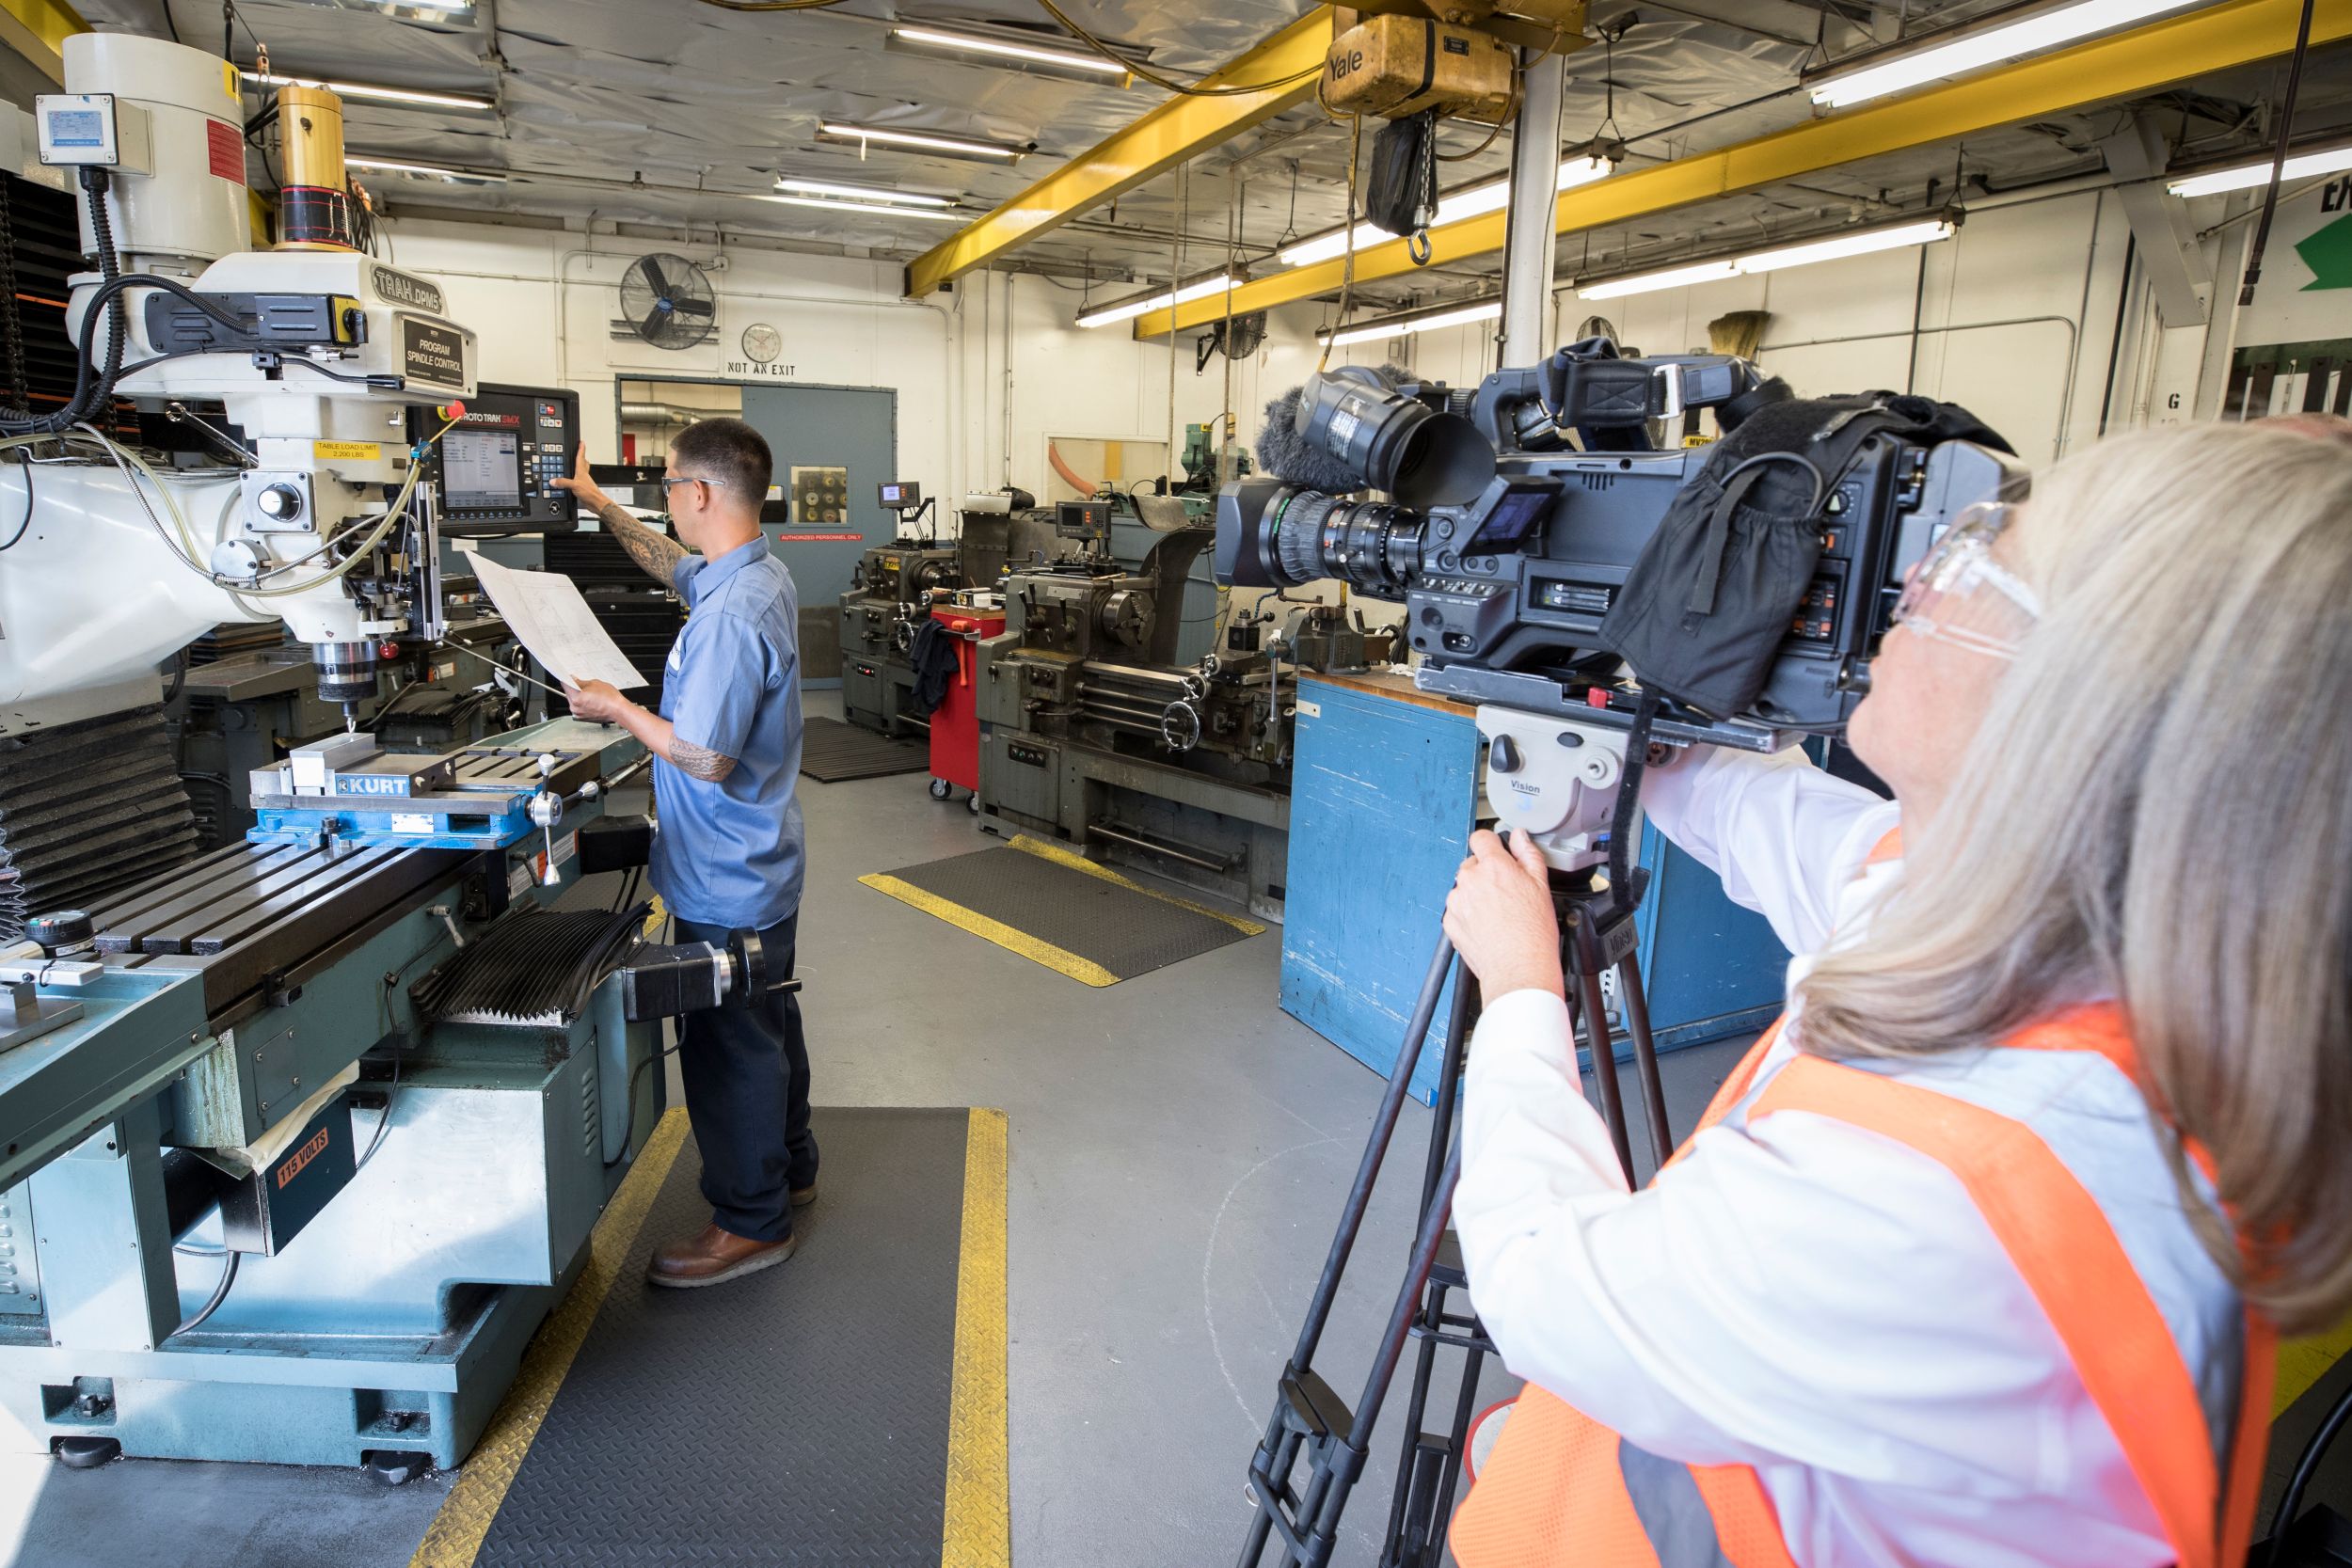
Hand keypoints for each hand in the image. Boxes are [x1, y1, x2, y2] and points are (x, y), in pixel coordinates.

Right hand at [550, 445, 610, 511]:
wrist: (596, 504)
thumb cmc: (590, 493)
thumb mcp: (574, 485)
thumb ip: (563, 482)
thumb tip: (553, 480)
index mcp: (582, 472)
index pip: (581, 457)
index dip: (581, 449)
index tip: (582, 442)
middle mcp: (583, 475)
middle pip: (583, 463)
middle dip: (581, 457)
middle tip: (580, 451)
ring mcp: (584, 482)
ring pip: (581, 472)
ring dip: (579, 467)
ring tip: (576, 463)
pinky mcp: (583, 489)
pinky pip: (578, 481)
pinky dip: (575, 479)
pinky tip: (572, 481)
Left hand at [563, 678, 631, 724]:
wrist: (618, 710)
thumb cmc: (610, 698)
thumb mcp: (594, 683)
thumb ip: (581, 682)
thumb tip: (575, 680)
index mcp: (575, 698)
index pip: (565, 684)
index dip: (567, 678)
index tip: (568, 676)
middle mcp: (574, 708)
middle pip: (568, 693)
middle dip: (574, 688)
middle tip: (584, 685)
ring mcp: (578, 714)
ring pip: (573, 701)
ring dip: (578, 696)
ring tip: (591, 694)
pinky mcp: (583, 718)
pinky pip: (579, 707)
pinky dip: (582, 703)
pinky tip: (592, 700)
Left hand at [1443, 829, 1562, 1001]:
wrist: (1518, 968)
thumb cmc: (1532, 932)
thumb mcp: (1541, 885)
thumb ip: (1528, 853)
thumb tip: (1519, 836)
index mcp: (1493, 866)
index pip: (1480, 837)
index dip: (1491, 844)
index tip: (1496, 853)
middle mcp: (1470, 880)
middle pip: (1472, 864)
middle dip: (1486, 873)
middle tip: (1506, 894)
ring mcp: (1456, 901)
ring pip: (1464, 887)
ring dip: (1476, 894)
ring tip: (1497, 914)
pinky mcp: (1449, 921)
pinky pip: (1456, 909)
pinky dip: (1468, 914)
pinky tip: (1487, 926)